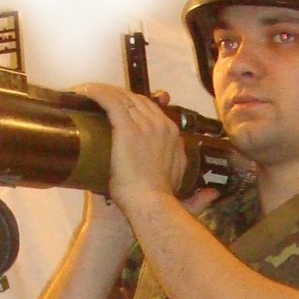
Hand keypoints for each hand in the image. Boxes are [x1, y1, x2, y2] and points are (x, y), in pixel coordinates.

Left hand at [77, 83, 186, 214]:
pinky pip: (110, 102)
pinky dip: (95, 93)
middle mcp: (161, 125)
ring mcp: (145, 125)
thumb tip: (213, 195)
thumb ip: (199, 196)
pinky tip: (84, 92)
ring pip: (122, 97)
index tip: (120, 109)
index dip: (135, 106)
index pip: (152, 109)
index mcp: (173, 136)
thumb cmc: (164, 206)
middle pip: (136, 100)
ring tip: (87, 94)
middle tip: (98, 101)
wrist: (152, 207)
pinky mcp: (127, 129)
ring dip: (103, 92)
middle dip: (118, 96)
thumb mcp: (186, 196)